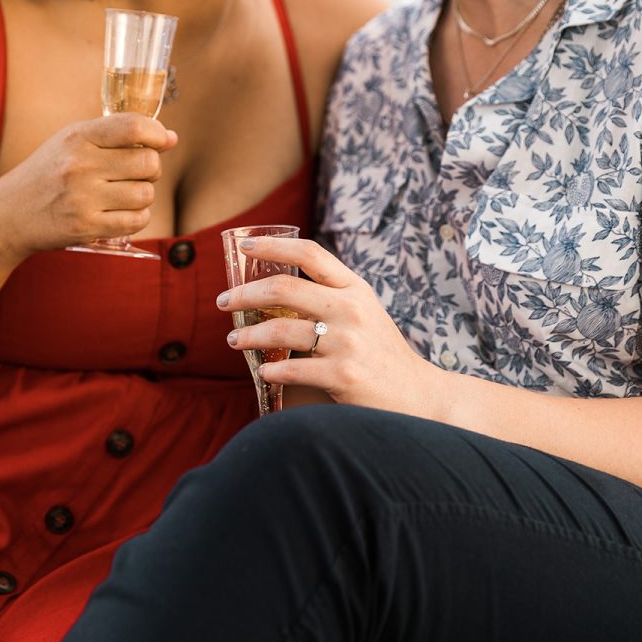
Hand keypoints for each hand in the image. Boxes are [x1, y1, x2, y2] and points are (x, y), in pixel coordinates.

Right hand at [0, 114, 176, 256]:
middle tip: (135, 172)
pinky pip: (137, 221)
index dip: (157, 133)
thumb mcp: (73, 141)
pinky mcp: (85, 228)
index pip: (134, 127)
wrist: (8, 214)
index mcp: (77, 137)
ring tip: (123, 193)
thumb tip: (171, 138)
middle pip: (148, 162)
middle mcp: (79, 166)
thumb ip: (118, 134)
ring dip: (143, 195)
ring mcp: (82, 198)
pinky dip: (137, 217)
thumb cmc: (49, 173)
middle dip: (151, 168)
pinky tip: (121, 212)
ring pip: (146, 194)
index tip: (162, 140)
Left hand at [217, 237, 436, 412]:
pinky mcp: (343, 375)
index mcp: (355, 288)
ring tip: (234, 341)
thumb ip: (331, 296)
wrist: (418, 396)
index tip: (245, 247)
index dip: (274, 246)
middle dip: (244, 293)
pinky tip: (263, 370)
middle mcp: (351, 309)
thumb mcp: (364, 312)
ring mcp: (347, 342)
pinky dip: (270, 369)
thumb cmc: (381, 353)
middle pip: (284, 288)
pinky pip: (292, 369)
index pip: (310, 254)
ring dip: (248, 335)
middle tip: (223, 302)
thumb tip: (277, 288)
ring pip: (280, 329)